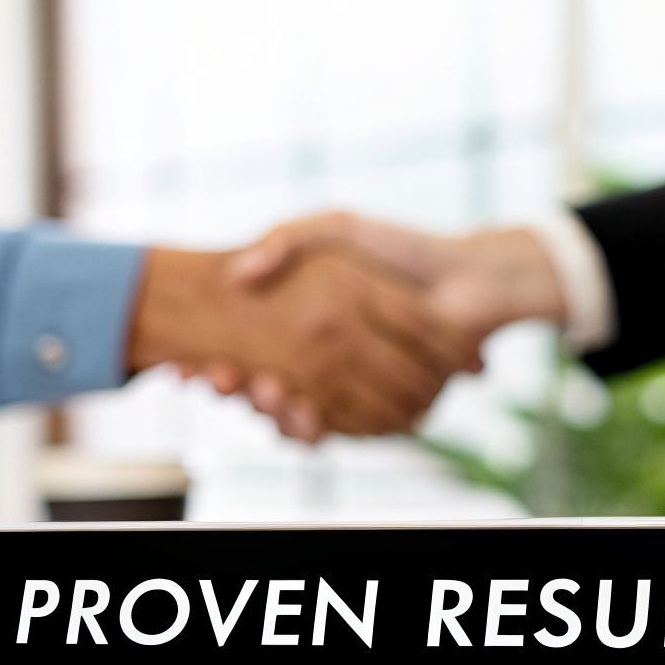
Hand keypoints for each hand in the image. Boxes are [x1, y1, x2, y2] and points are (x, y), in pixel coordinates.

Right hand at [221, 212, 570, 437]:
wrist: (471, 279)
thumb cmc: (400, 249)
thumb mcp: (335, 231)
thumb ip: (286, 241)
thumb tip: (236, 272)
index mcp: (310, 332)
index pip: (250, 360)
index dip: (220, 365)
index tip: (193, 365)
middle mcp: (329, 368)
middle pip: (270, 398)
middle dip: (239, 391)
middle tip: (218, 381)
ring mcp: (358, 392)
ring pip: (301, 422)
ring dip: (274, 415)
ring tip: (262, 391)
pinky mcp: (390, 411)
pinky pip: (346, 433)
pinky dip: (319, 430)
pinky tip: (302, 412)